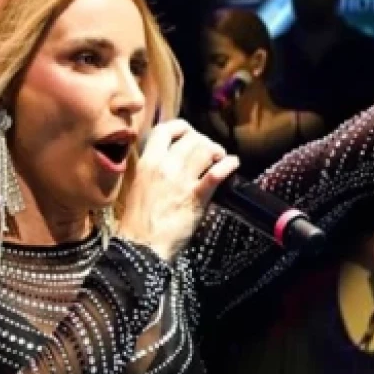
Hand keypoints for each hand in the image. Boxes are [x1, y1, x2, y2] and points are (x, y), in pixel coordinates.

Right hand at [115, 119, 238, 260]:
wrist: (142, 245)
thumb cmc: (140, 221)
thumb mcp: (140, 186)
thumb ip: (154, 169)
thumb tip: (171, 158)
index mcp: (147, 163)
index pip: (164, 130)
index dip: (181, 128)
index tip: (189, 134)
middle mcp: (163, 167)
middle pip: (190, 138)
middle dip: (204, 141)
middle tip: (210, 151)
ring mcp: (180, 181)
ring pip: (204, 150)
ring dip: (217, 151)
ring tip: (221, 158)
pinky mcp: (195, 196)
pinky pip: (216, 174)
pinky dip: (228, 165)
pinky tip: (233, 164)